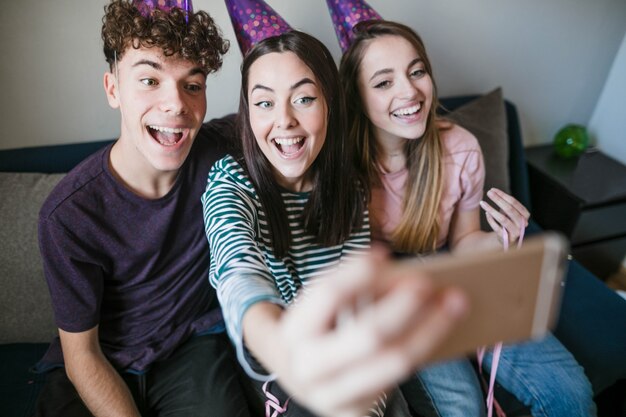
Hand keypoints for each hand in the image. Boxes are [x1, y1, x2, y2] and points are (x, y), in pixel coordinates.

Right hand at [269, 250, 467, 416]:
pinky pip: (402, 376)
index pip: (327, 295)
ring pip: (395, 361)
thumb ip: (350, 287)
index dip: (357, 272)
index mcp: (294, 332)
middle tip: (428, 282)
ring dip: (432, 328)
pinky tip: (441, 324)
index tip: (383, 252)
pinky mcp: (358, 411)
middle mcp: (309, 368)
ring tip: (455, 302)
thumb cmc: (316, 328)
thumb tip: (400, 274)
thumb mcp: (319, 305)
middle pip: (369, 334)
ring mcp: (334, 395)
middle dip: (404, 305)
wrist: (296, 375)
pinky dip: (425, 346)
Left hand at [479, 188, 529, 244]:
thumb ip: (504, 202)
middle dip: (498, 200)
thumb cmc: (507, 220)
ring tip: (482, 203)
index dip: (503, 195)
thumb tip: (493, 191)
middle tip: (488, 193)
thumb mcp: (508, 212)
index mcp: (525, 214)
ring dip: (491, 209)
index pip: (514, 202)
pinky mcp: (507, 239)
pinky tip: (486, 213)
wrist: (505, 238)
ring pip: (503, 219)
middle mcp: (522, 223)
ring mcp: (515, 232)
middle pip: (509, 209)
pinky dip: (491, 220)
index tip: (492, 189)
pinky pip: (497, 228)